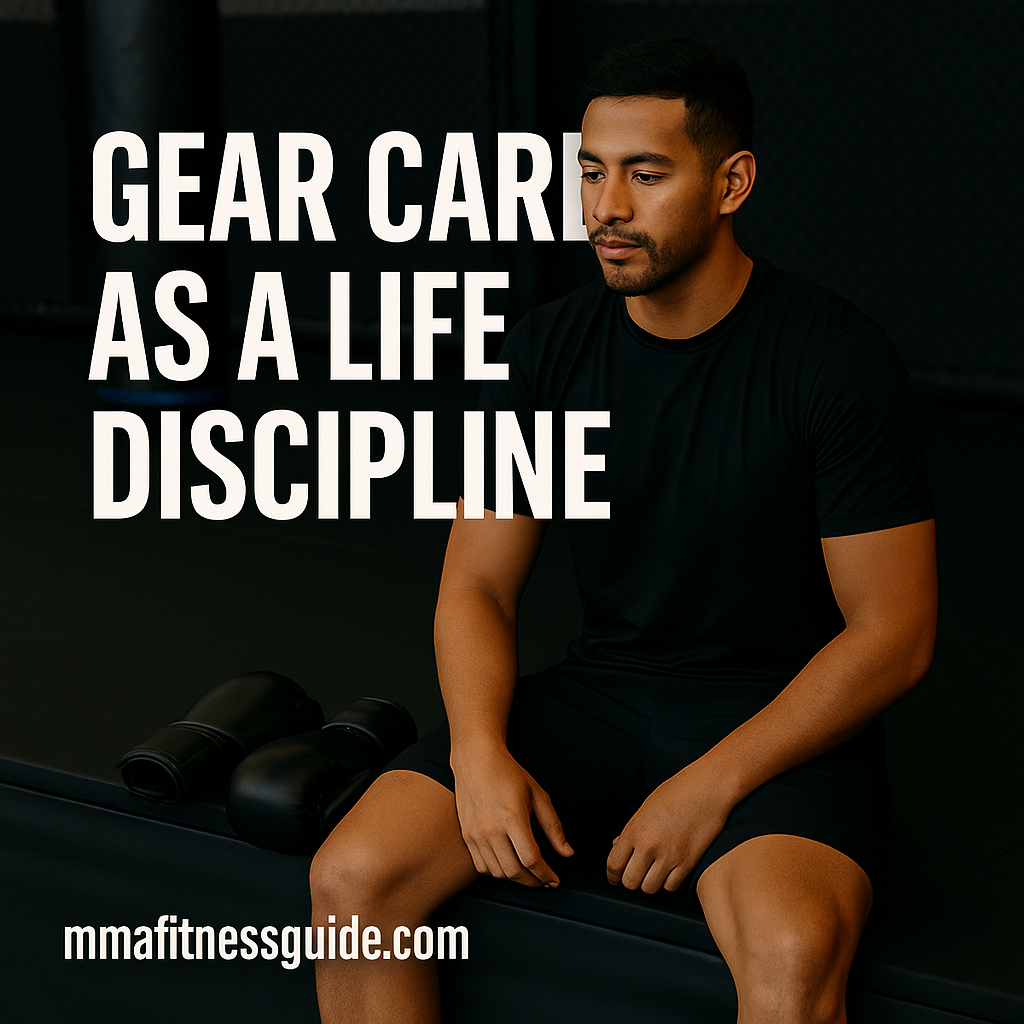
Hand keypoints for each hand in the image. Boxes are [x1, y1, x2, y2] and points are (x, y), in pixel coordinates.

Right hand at [452, 744, 572, 887]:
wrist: (476, 760)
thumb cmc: (508, 773)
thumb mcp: (537, 795)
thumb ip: (553, 826)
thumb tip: (567, 852)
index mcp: (512, 817)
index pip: (531, 859)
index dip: (546, 875)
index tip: (554, 879)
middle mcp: (491, 829)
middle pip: (514, 872)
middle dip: (533, 881)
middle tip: (544, 880)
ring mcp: (476, 834)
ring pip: (497, 873)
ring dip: (516, 879)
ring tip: (528, 874)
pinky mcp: (466, 835)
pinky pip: (482, 866)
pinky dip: (497, 873)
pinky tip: (508, 866)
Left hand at [606, 766, 731, 893]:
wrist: (707, 788)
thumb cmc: (677, 792)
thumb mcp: (646, 808)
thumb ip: (630, 831)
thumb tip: (617, 846)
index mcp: (634, 830)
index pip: (613, 865)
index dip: (612, 876)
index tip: (615, 878)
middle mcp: (649, 845)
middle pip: (629, 881)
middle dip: (629, 881)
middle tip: (634, 875)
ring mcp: (669, 856)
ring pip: (649, 888)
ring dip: (648, 883)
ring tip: (652, 873)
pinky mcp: (688, 862)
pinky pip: (670, 887)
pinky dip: (668, 882)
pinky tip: (668, 872)